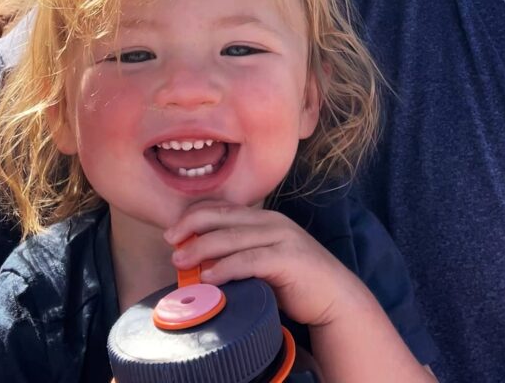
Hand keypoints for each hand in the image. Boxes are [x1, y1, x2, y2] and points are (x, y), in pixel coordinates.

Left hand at [163, 200, 372, 328]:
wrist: (334, 296)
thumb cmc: (294, 281)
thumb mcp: (264, 259)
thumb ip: (240, 254)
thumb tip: (201, 263)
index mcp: (265, 218)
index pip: (224, 208)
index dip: (195, 215)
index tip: (173, 230)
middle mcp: (272, 222)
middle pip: (223, 217)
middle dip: (192, 227)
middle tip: (170, 241)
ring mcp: (281, 238)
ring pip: (232, 238)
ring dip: (202, 248)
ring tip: (180, 260)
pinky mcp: (287, 259)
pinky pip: (250, 260)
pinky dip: (226, 267)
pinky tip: (209, 277)